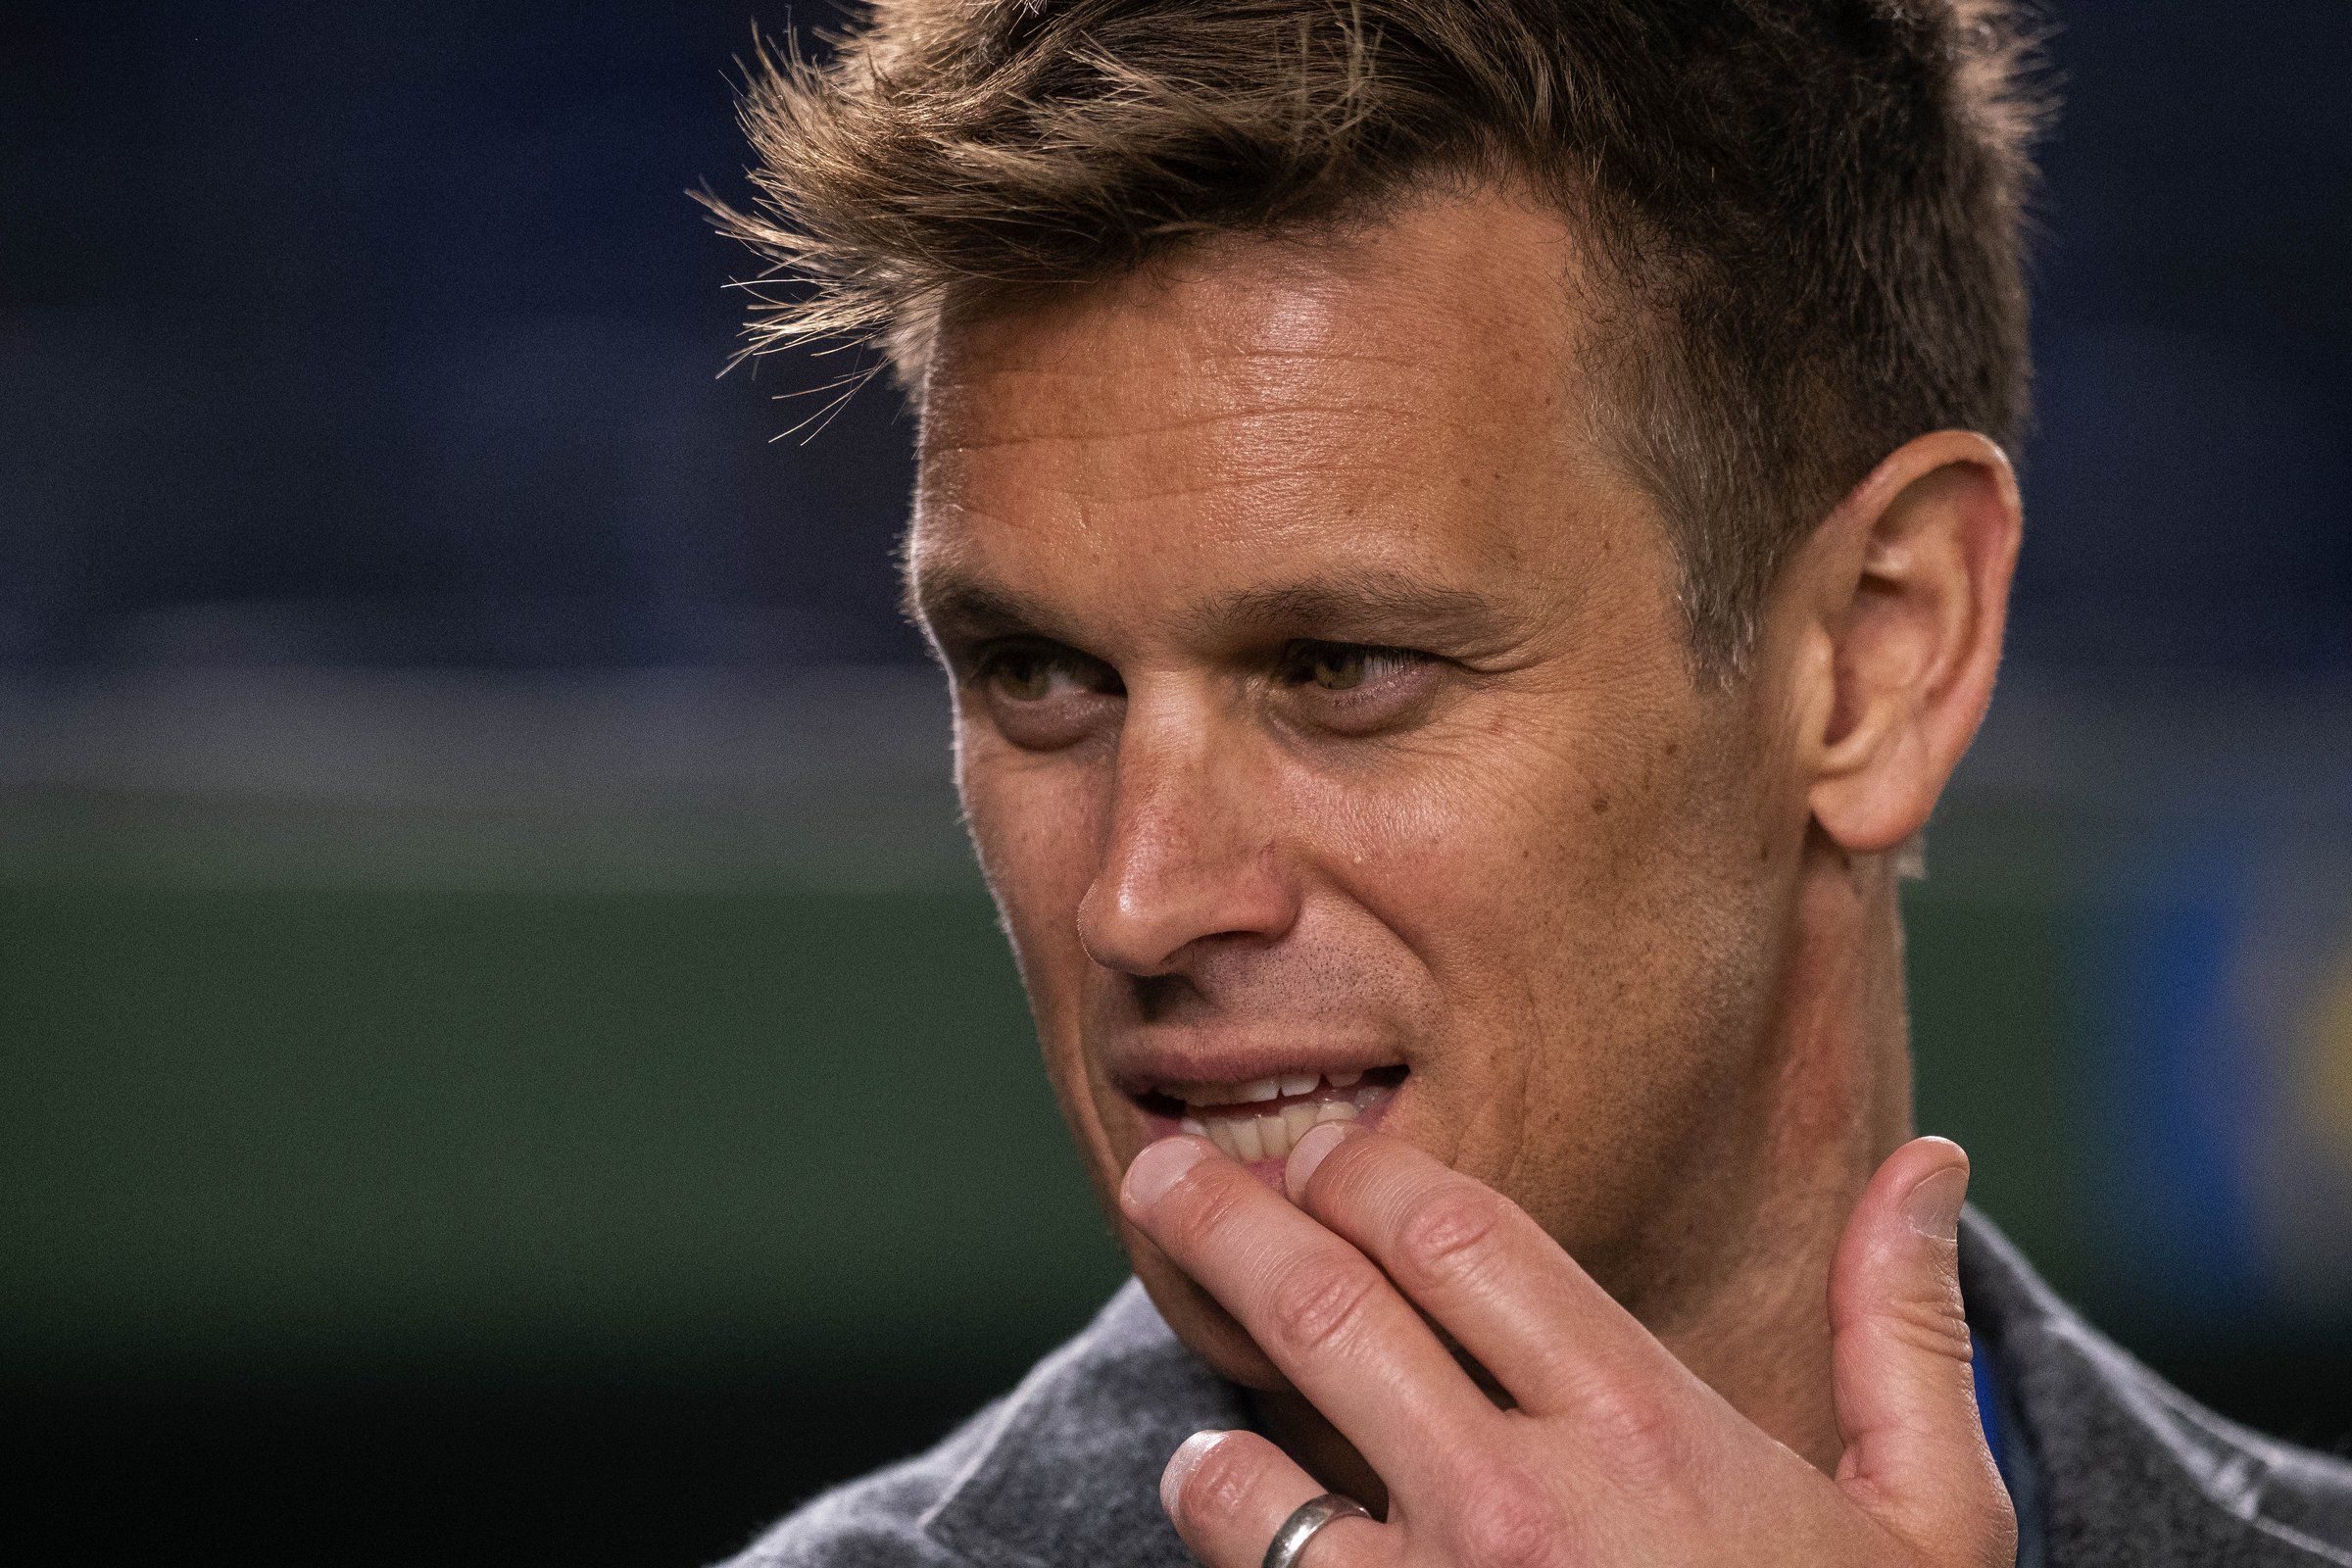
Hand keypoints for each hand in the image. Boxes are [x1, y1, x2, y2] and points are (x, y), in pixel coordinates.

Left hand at [1119, 1126, 2015, 1567]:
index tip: (1326, 1155)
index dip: (1367, 1173)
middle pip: (1323, 1308)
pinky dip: (1224, 1543)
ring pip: (1242, 1482)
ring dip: (1208, 1435)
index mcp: (1648, 1435)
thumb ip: (1903, 1338)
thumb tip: (1924, 1162)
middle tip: (1161, 1176)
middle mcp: (1520, 1514)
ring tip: (1201, 1421)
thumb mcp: (1931, 1528)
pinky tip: (1231, 1522)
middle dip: (1222, 1218)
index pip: (1456, 1236)